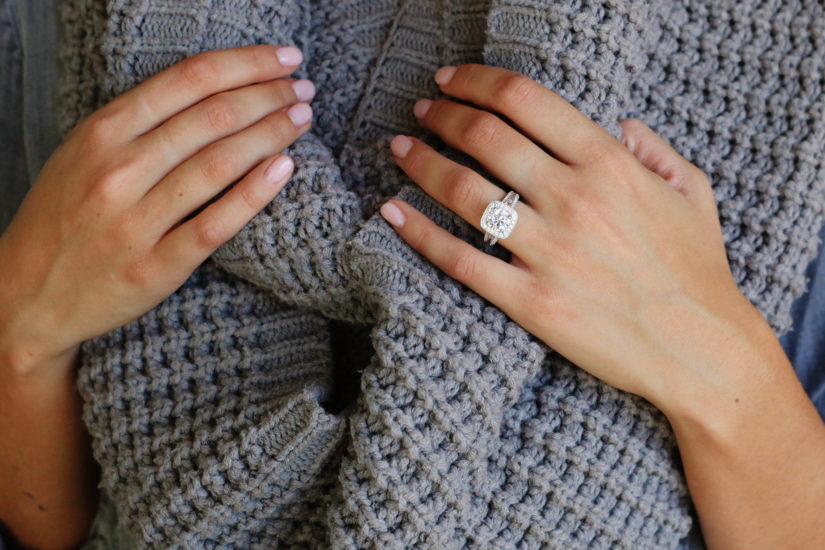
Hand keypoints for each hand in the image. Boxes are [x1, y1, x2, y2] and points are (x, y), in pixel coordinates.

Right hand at [0, 45, 314, 373]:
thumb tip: (215, 92)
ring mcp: (135, 221)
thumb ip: (139, 123)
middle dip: (269, 95)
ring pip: (219, 164)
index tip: (285, 59)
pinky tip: (284, 168)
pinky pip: (215, 224)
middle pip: (213, 117)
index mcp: (102, 132)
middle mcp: (118, 170)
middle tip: (304, 90)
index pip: (190, 80)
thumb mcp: (85, 153)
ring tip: (302, 118)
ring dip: (271, 134)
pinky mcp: (155, 267)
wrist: (26, 295)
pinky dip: (254, 193)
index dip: (247, 63)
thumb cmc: (65, 216)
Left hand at [379, 64, 772, 415]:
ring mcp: (549, 251)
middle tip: (420, 112)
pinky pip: (459, 260)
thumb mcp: (692, 192)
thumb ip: (654, 148)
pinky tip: (390, 214)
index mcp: (610, 163)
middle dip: (443, 116)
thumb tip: (621, 122)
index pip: (526, 100)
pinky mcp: (530, 301)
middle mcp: (574, 199)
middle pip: (486, 137)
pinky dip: (418, 233)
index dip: (477, 82)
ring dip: (421, 163)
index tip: (450, 80)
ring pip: (464, 192)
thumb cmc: (697, 270)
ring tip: (399, 150)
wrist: (701, 351)